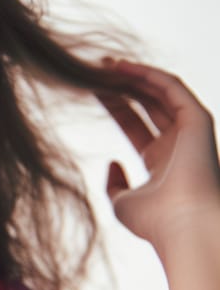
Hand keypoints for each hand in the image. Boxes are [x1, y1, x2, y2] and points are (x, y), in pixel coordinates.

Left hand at [97, 59, 219, 252]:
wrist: (183, 226)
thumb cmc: (154, 221)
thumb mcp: (122, 203)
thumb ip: (114, 184)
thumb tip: (112, 163)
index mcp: (161, 161)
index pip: (135, 125)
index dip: (114, 106)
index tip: (91, 90)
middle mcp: (177, 143)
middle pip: (145, 104)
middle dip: (121, 86)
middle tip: (95, 68)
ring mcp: (190, 131)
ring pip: (158, 92)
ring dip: (133, 76)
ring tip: (104, 63)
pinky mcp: (199, 120)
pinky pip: (171, 88)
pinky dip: (147, 75)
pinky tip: (122, 68)